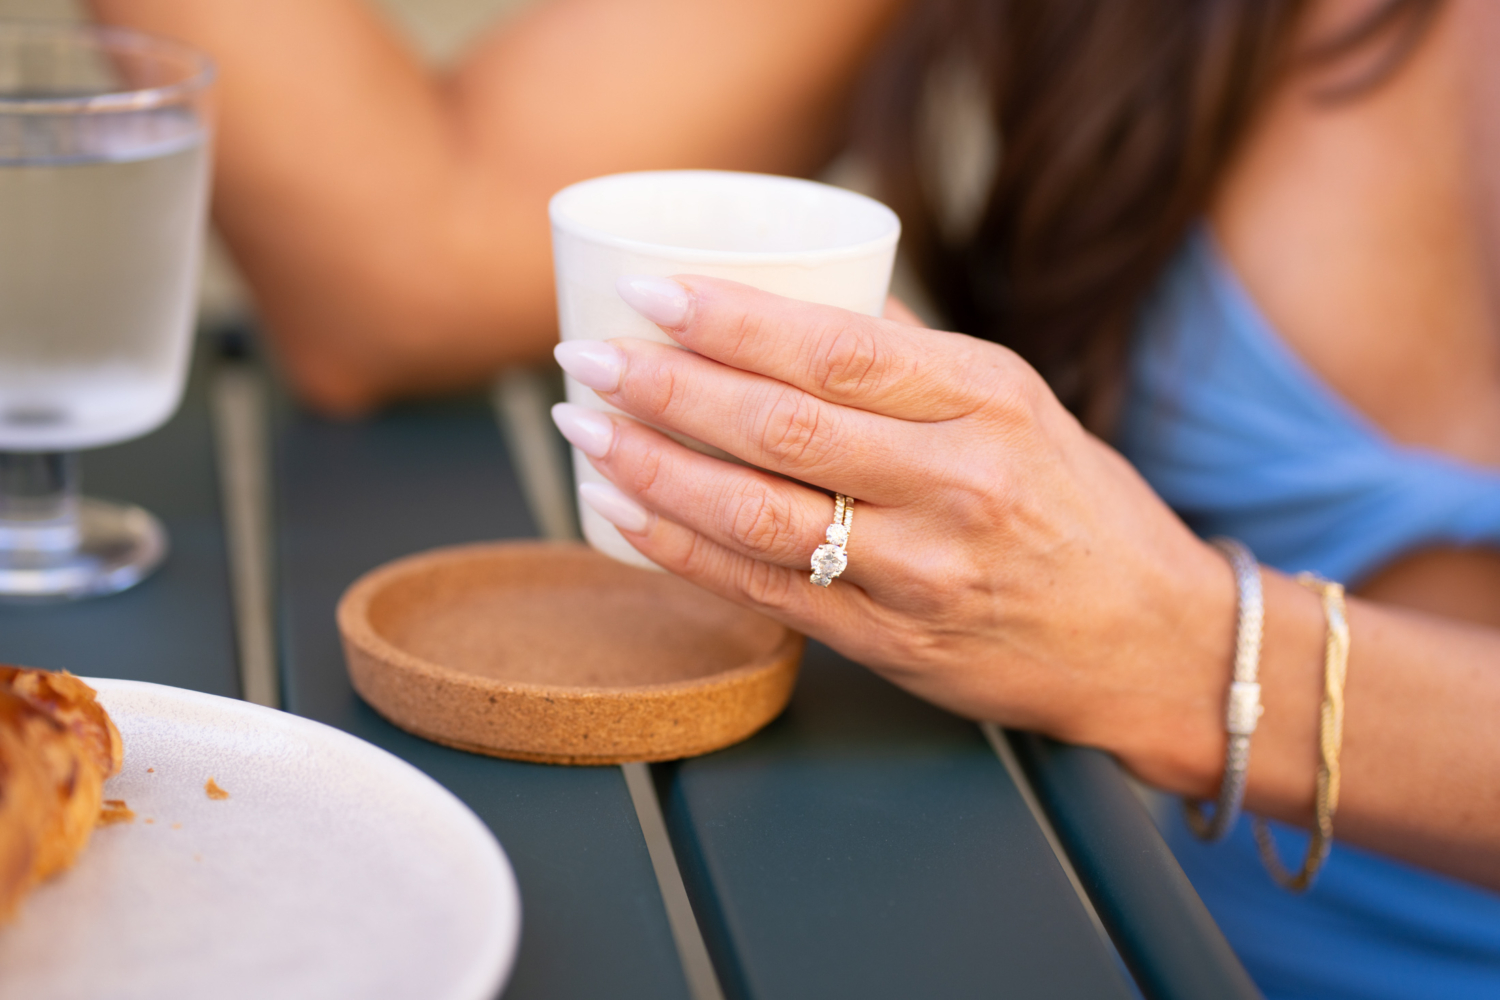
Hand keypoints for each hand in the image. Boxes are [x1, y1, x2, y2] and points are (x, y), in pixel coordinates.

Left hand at [552, 275, 1234, 791]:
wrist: (1153, 643)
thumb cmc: (1082, 511)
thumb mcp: (1022, 406)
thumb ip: (916, 359)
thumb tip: (808, 298)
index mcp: (988, 403)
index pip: (837, 350)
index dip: (732, 321)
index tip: (651, 292)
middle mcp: (957, 485)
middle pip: (782, 429)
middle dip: (667, 388)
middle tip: (588, 356)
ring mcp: (922, 574)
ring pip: (759, 516)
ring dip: (654, 471)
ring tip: (586, 431)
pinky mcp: (893, 645)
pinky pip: (766, 592)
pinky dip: (683, 552)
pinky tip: (625, 515)